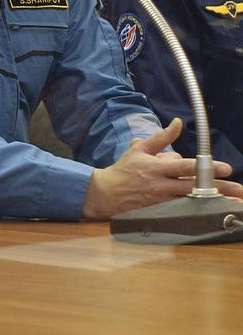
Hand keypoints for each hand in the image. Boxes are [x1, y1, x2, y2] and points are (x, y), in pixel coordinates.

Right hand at [82, 118, 242, 218]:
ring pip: (193, 200)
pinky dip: (199, 209)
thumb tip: (177, 123)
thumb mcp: (139, 150)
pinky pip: (184, 209)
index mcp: (157, 168)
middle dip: (219, 188)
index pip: (186, 167)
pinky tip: (214, 211)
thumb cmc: (124, 170)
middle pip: (195, 186)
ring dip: (214, 201)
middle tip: (238, 189)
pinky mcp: (161, 211)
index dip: (206, 167)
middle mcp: (162, 185)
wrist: (105, 194)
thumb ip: (161, 137)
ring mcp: (162, 200)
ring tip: (233, 202)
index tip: (226, 168)